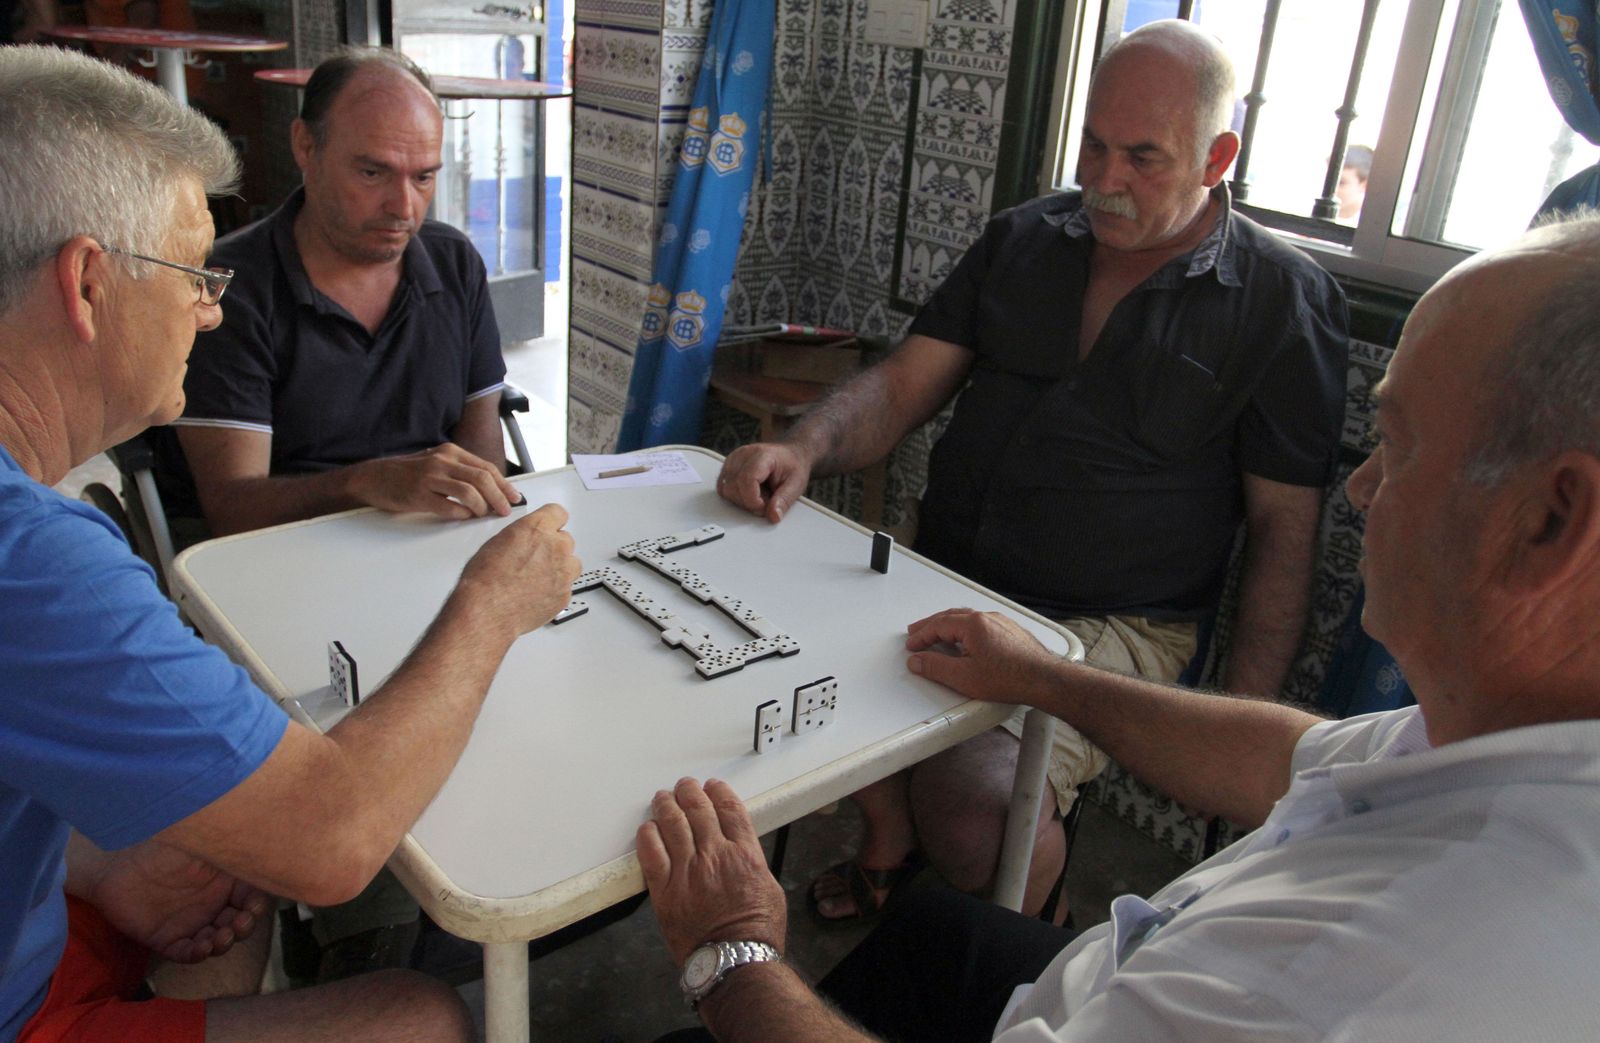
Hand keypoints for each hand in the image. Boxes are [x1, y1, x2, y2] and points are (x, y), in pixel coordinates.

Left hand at [76, 838, 271, 963]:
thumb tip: (252, 834)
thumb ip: (223, 843)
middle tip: (238, 923)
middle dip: (243, 926)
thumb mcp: (197, 842)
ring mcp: (191, 923)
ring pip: (217, 940)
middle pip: (239, 922)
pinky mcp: (167, 940)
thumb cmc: (158, 848)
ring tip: (220, 938)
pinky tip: (202, 948)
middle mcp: (212, 904)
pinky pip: (187, 953)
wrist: (113, 865)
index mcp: (224, 881)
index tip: (253, 906)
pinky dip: (198, 954)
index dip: (257, 904)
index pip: (251, 897)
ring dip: (223, 942)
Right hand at [348, 443, 521, 519]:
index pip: (486, 468)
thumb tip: (493, 490)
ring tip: (483, 515)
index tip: (514, 498)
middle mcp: (442, 461)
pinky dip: (461, 514)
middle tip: (505, 511)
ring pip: (469, 492)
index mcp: (451, 452)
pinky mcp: (418, 495)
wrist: (374, 477)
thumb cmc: (409, 474)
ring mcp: (429, 478)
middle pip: (482, 479)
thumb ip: (462, 473)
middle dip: (499, 497)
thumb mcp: (438, 464)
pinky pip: (448, 507)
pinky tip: (463, 516)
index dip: (504, 485)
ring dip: (482, 507)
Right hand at [456, 502, 581, 634]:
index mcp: (537, 529)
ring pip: (571, 563)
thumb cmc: (485, 579)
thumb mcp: (497, 542)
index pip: (558, 513)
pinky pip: (566, 586)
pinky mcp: (565, 594)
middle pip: (566, 539)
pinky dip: (555, 589)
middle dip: (553, 547)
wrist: (488, 610)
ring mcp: (564, 572)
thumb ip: (521, 536)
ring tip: (536, 577)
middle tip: (535, 559)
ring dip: (559, 568)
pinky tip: (536, 593)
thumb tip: (525, 539)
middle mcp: (555, 547)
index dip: (552, 521)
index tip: (551, 525)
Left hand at [637, 778, 786, 964]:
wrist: (733, 960)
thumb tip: (741, 852)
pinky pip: (651, 853)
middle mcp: (714, 856)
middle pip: (699, 810)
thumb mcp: (769, 888)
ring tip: (664, 797)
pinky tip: (648, 828)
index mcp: (744, 854)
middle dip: (690, 792)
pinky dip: (648, 835)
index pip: (730, 809)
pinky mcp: (665, 890)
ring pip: (673, 825)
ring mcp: (687, 871)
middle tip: (685, 786)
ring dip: (667, 806)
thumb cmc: (755, 932)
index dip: (719, 792)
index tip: (713, 786)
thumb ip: (752, 862)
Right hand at [717, 444, 811, 522]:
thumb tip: (773, 516)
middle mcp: (742, 455)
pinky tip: (750, 493)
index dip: (754, 501)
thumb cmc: (792, 465)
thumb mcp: (796, 484)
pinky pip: (723, 488)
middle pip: (733, 488)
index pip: (746, 481)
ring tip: (759, 495)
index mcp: (761, 456)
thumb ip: (784, 500)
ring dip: (741, 500)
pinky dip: (735, 496)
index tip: (765, 507)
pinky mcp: (728, 467)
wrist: (789, 454)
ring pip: (725, 490)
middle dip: (749, 503)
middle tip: (767, 500)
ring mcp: (733, 460)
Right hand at [904, 608, 1060, 704]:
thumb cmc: (1011, 678)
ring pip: (968, 619)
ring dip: (949, 626)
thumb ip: (936, 667)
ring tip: (939, 635)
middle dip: (931, 625)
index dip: (922, 635)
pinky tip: (968, 641)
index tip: (912, 645)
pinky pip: (983, 625)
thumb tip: (917, 661)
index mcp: (973, 625)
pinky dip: (967, 630)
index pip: (938, 625)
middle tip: (917, 632)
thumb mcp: (964, 677)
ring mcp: (1002, 623)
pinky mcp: (1012, 632)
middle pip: (952, 617)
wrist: (1044, 680)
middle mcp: (988, 618)